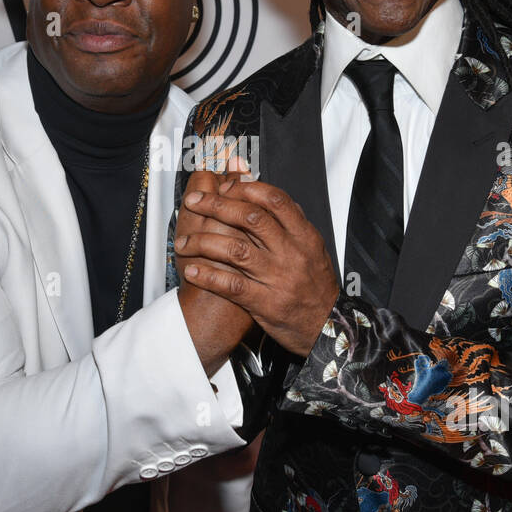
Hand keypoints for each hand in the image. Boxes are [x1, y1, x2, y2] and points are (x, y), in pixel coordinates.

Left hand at [175, 179, 338, 356]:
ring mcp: (277, 277)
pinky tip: (192, 270)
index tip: (223, 185)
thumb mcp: (311, 246)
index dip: (245, 188)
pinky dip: (208, 276)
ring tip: (183, 242)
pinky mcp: (265, 302)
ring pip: (236, 250)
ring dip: (203, 242)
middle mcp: (291, 253)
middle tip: (194, 201)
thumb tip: (265, 189)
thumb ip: (288, 218)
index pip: (274, 199)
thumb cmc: (316, 285)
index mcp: (303, 235)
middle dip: (216, 206)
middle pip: (250, 218)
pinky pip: (232, 285)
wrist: (327, 326)